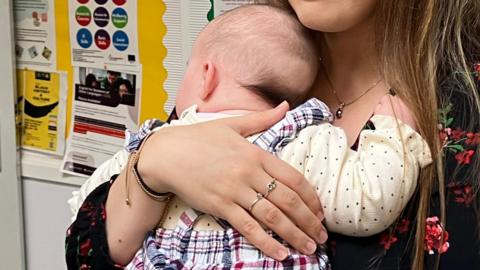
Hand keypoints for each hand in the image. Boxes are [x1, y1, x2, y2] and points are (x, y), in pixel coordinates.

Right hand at [138, 102, 327, 259]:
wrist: (165, 154)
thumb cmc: (198, 138)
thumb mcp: (232, 124)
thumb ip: (262, 118)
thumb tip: (284, 106)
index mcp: (256, 153)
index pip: (293, 178)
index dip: (311, 197)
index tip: (320, 211)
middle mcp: (249, 173)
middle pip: (288, 201)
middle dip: (309, 221)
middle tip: (322, 236)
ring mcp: (234, 191)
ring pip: (272, 217)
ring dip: (294, 235)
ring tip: (309, 248)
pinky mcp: (219, 206)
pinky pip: (247, 228)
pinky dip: (266, 242)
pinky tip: (280, 254)